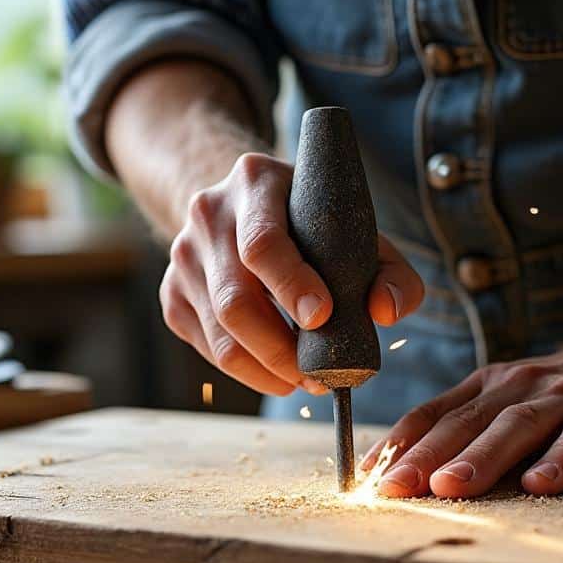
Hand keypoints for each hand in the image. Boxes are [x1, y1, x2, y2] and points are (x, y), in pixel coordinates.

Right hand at [160, 152, 424, 395]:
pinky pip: (207, 348)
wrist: (241, 205)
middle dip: (281, 349)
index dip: (291, 286)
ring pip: (220, 334)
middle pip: (234, 300)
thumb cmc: (310, 223)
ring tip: (304, 380)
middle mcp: (208, 215)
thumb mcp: (354, 229)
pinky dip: (246, 370)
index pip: (262, 243)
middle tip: (320, 376)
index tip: (323, 317)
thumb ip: (390, 270)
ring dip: (267, 370)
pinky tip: (276, 370)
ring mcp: (183, 256)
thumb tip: (387, 313)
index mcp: (254, 182)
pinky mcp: (172, 293)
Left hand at [365, 335, 562, 497]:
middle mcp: (519, 387)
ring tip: (450, 487)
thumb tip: (400, 479)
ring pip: (517, 426)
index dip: (400, 444)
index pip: (434, 414)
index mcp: (486, 387)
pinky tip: (540, 486)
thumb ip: (464, 435)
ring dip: (480, 458)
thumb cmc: (557, 402)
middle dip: (427, 456)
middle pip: (467, 422)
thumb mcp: (505, 407)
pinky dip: (560, 460)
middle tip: (395, 488)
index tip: (368, 478)